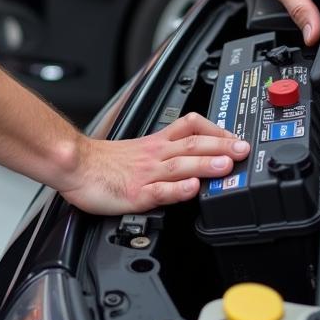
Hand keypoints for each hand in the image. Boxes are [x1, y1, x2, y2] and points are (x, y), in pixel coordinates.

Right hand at [59, 112, 249, 215]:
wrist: (75, 166)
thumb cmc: (102, 163)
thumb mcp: (137, 150)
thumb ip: (162, 153)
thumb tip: (189, 157)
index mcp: (156, 143)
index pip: (190, 126)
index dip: (216, 129)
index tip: (236, 136)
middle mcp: (154, 155)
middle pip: (192, 145)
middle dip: (221, 146)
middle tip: (244, 149)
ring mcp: (146, 174)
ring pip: (181, 165)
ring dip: (205, 164)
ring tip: (226, 165)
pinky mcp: (136, 193)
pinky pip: (160, 190)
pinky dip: (177, 190)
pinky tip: (191, 190)